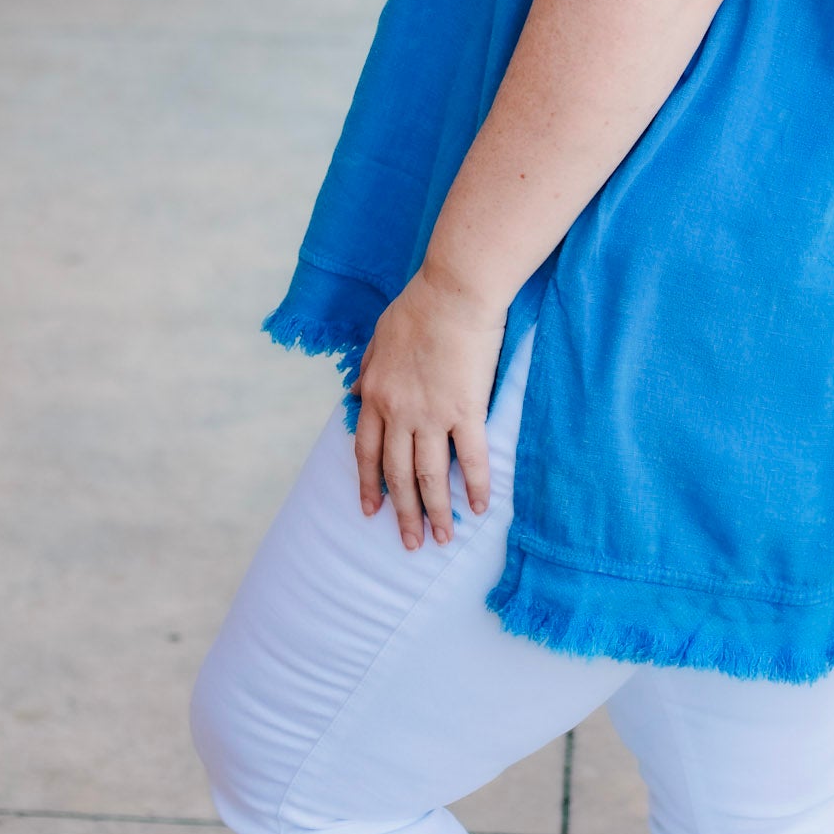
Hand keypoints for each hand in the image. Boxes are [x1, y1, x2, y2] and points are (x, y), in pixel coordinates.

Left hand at [348, 262, 506, 549]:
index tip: (371, 510)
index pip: (366, 451)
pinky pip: (470, 458)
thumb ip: (367, 367)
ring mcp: (430, 414)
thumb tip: (353, 393)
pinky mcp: (465, 410)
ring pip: (429, 475)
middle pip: (397, 473)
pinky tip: (480, 507)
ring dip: (435, 512)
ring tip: (442, 539)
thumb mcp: (380, 336)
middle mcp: (397, 411)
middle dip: (402, 512)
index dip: (369, 483)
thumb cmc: (420, 305)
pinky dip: (475, 486)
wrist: (454, 290)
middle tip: (409, 543)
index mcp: (375, 392)